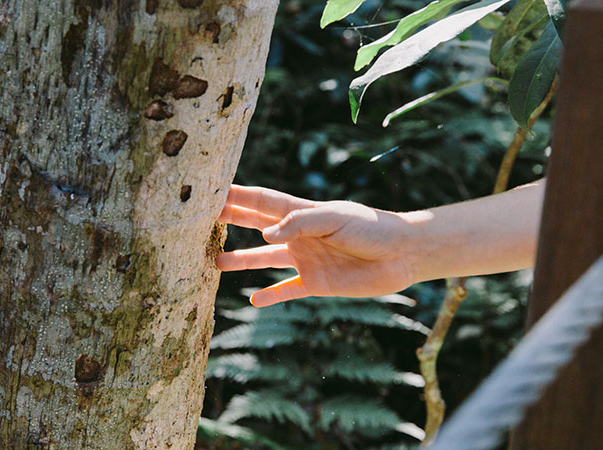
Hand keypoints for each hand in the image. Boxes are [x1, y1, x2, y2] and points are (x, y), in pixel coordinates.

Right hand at [216, 185, 414, 306]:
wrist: (401, 255)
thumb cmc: (371, 228)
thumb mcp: (335, 218)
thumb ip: (300, 223)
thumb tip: (265, 236)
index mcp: (301, 214)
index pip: (261, 203)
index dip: (236, 196)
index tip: (210, 191)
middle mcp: (298, 236)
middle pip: (256, 226)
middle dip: (230, 221)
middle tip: (201, 220)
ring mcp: (306, 260)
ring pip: (265, 259)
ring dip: (242, 259)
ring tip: (216, 261)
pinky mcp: (316, 283)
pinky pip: (287, 290)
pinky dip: (271, 296)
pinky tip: (254, 300)